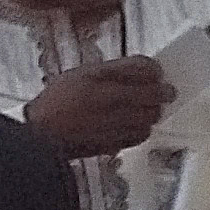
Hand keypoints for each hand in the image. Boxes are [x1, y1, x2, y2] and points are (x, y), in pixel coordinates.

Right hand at [24, 58, 172, 158]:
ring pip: (149, 116)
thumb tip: (139, 70)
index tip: (156, 71)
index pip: (140, 67)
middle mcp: (109, 99)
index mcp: (99, 77)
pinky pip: (139, 135)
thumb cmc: (56, 103)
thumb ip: (110, 71)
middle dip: (163, 91)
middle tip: (167, 91)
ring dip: (154, 111)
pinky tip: (138, 125)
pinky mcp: (113, 142)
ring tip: (152, 108)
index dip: (153, 68)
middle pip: (152, 94)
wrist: (41, 133)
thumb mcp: (80, 74)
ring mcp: (113, 123)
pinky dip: (143, 129)